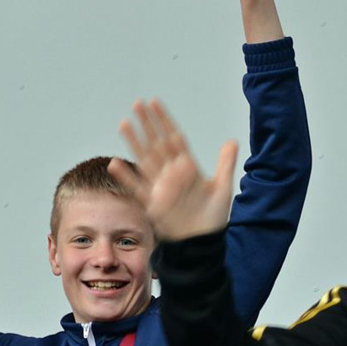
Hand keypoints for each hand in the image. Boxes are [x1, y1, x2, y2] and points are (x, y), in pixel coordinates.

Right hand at [108, 100, 237, 242]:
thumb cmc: (212, 218)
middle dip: (147, 124)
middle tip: (137, 104)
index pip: (173, 137)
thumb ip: (225, 163)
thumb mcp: (222, 187)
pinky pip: (136, 188)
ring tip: (125, 124)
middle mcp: (171, 173)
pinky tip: (115, 163)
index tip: (155, 102)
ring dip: (134, 142)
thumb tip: (232, 141)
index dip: (164, 120)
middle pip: (156, 143)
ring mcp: (160, 187)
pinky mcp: (153, 203)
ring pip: (145, 159)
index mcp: (187, 167)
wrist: (203, 243)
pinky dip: (126, 177)